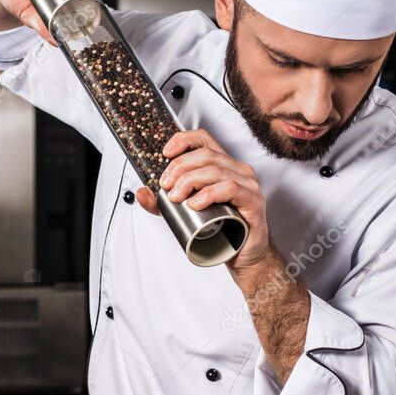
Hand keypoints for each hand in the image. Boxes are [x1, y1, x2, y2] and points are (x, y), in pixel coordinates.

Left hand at [135, 128, 270, 272]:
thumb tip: (142, 193)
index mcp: (224, 166)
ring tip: (176, 197)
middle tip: (166, 186)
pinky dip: (209, 193)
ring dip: (190, 180)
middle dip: (180, 168)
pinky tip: (195, 204)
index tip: (166, 154)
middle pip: (206, 155)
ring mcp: (248, 185)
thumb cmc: (221, 230)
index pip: (204, 139)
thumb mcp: (185, 213)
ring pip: (216, 170)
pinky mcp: (253, 202)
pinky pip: (230, 189)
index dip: (183, 140)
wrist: (242, 255)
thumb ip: (162, 203)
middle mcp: (238, 171)